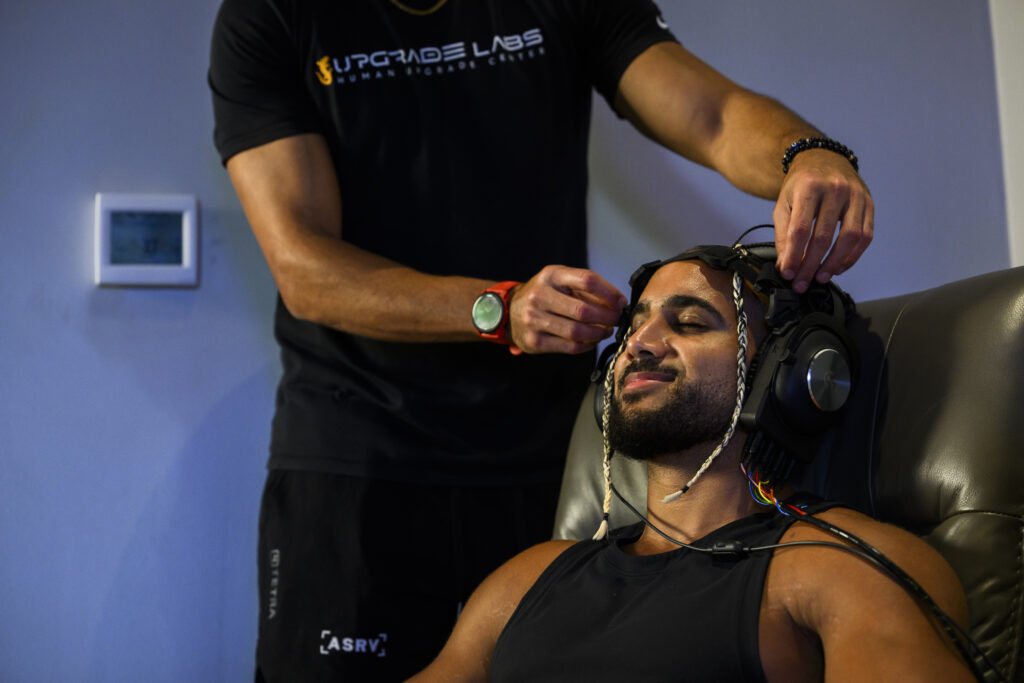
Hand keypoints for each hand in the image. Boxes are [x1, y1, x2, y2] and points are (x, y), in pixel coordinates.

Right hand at [507, 266, 626, 353]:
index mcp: (551, 275)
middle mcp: (540, 296)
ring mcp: (534, 320)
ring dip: (598, 334)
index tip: (621, 302)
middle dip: (607, 317)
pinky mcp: (534, 342)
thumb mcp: (561, 281)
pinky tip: (591, 340)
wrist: (508, 311)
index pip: (587, 280)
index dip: (609, 293)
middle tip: (616, 320)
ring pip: (577, 332)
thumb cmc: (544, 294)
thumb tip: (618, 303)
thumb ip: (587, 289)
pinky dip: (587, 345)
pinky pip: (570, 347)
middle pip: (583, 310)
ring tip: (605, 331)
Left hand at [772, 149, 873, 291]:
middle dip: (811, 265)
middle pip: (824, 236)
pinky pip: (865, 236)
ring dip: (834, 263)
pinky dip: (853, 256)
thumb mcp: (784, 204)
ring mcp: (856, 196)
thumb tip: (786, 265)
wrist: (824, 159)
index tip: (788, 273)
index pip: (801, 229)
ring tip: (821, 277)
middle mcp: (835, 189)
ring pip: (850, 237)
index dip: (794, 255)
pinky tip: (839, 266)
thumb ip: (783, 234)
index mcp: (809, 187)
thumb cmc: (802, 184)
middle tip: (802, 283)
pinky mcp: (869, 204)